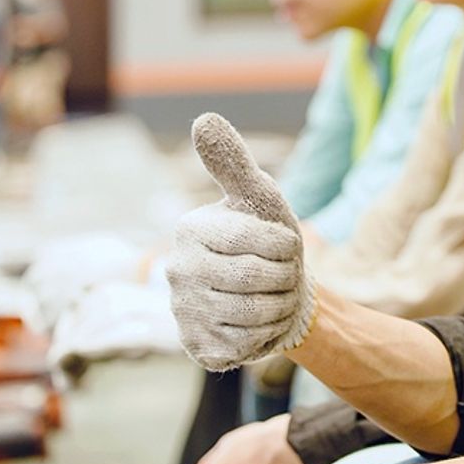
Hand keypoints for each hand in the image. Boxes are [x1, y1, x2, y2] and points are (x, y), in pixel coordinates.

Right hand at [167, 113, 316, 370]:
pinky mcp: (195, 344)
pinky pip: (242, 345)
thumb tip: (203, 118)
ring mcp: (182, 311)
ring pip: (250, 315)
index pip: (252, 240)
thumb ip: (233, 161)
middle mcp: (177, 270)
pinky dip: (263, 335)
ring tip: (273, 298)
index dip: (284, 246)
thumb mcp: (258, 196)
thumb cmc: (268, 239)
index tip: (287, 246)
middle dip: (284, 279)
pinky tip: (258, 323)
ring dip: (278, 308)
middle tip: (282, 275)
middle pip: (252, 280)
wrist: (277, 294)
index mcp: (191, 230)